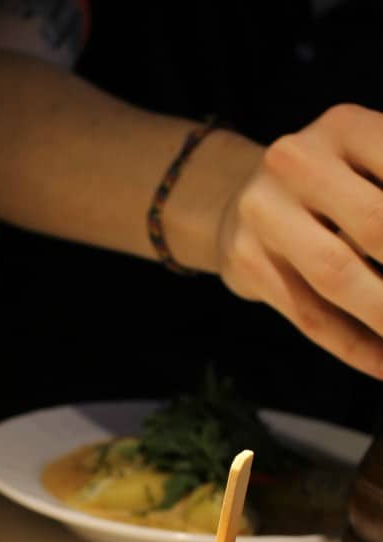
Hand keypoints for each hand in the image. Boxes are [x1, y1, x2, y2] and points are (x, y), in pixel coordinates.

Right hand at [217, 104, 382, 378]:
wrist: (240, 204)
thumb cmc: (329, 188)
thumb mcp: (369, 164)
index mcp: (345, 127)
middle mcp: (295, 161)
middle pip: (375, 225)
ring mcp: (264, 213)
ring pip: (338, 276)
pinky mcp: (247, 262)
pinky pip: (309, 315)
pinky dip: (355, 347)